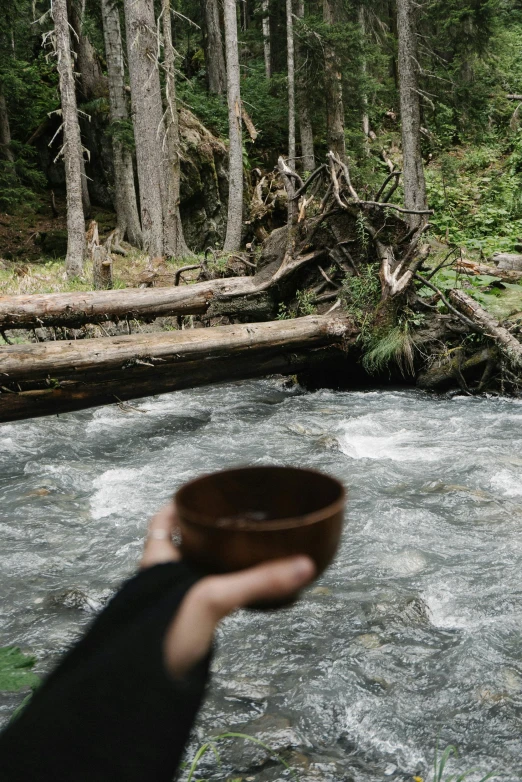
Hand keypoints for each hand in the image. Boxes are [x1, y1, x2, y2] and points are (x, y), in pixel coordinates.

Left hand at [141, 503, 315, 677]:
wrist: (145, 690)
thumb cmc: (164, 637)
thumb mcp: (213, 599)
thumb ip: (257, 582)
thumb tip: (302, 566)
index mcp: (157, 560)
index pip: (162, 520)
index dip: (178, 504)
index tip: (199, 492)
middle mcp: (160, 578)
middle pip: (179, 543)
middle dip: (202, 532)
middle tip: (230, 521)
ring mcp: (170, 602)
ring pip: (190, 570)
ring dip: (211, 559)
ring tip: (239, 550)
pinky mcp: (184, 624)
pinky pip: (202, 594)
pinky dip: (218, 587)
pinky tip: (236, 590)